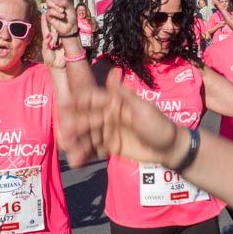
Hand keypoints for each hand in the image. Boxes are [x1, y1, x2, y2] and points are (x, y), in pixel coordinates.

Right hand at [28, 0, 77, 36]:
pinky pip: (50, 11)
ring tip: (63, 13)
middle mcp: (54, 1)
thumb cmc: (71, 18)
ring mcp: (50, 7)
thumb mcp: (70, 7)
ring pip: (50, 3)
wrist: (69, 29)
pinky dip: (56, 13)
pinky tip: (60, 17)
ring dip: (58, 8)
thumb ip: (64, 2)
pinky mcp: (48, 14)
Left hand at [39, 13, 64, 68]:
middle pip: (54, 26)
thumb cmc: (50, 60)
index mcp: (47, 39)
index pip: (45, 28)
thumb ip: (46, 44)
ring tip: (61, 14)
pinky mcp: (66, 42)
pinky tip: (67, 23)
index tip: (44, 13)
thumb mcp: (46, 52)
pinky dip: (66, 30)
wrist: (59, 67)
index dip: (44, 21)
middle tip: (54, 10)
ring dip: (60, 22)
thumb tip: (48, 35)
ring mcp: (61, 39)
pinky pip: (66, 35)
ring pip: (60, 29)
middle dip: (54, 18)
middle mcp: (54, 37)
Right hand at [57, 73, 184, 166]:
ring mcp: (108, 131)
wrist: (170, 148)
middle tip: (63, 135)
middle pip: (86, 119)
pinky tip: (76, 161)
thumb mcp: (142, 108)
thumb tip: (113, 72)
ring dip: (76, 143)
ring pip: (88, 136)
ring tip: (68, 152)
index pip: (92, 99)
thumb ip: (124, 94)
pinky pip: (94, 149)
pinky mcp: (110, 146)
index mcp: (115, 103)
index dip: (77, 101)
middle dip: (73, 126)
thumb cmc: (158, 125)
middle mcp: (108, 115)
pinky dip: (84, 154)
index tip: (63, 106)